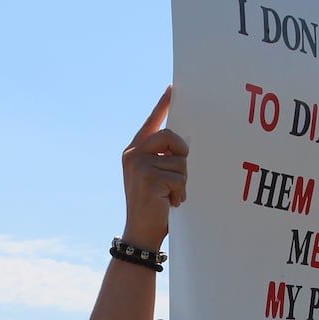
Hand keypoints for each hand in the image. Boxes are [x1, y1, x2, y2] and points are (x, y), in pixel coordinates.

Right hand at [121, 86, 187, 248]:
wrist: (140, 232)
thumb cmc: (154, 205)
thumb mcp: (155, 176)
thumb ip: (163, 157)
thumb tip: (184, 144)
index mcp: (135, 151)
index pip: (152, 122)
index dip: (163, 104)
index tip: (173, 87)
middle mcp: (134, 154)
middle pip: (171, 136)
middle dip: (182, 155)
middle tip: (179, 176)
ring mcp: (139, 166)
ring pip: (180, 162)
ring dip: (182, 182)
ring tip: (169, 196)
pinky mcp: (148, 178)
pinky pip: (180, 178)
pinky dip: (180, 193)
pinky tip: (170, 203)